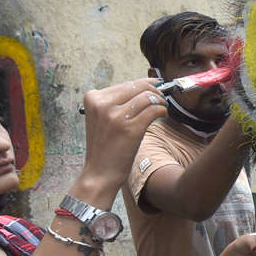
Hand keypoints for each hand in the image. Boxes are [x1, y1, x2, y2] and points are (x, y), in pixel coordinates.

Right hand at [73, 78, 165, 206]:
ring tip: (162, 107)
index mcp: (93, 98)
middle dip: (154, 90)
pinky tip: (162, 115)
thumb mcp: (102, 118)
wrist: (99, 173)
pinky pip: (153, 110)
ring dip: (159, 100)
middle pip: (137, 87)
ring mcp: (115, 116)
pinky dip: (161, 110)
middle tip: (161, 97)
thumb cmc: (104, 146)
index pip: (125, 84)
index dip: (144, 83)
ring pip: (147, 97)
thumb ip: (117, 102)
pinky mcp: (130, 128)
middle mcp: (102, 104)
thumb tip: (145, 86)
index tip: (155, 84)